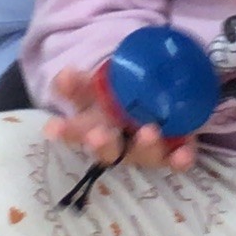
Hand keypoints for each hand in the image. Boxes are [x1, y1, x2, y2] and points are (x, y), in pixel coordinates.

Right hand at [43, 64, 196, 174]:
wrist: (158, 94)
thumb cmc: (121, 92)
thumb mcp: (99, 82)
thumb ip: (82, 81)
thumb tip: (63, 75)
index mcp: (95, 125)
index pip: (75, 129)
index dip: (64, 131)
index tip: (52, 128)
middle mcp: (119, 143)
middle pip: (107, 150)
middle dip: (101, 144)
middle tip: (96, 136)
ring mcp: (146, 150)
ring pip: (143, 155)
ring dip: (145, 146)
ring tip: (148, 132)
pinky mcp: (174, 152)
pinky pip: (177, 160)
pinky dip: (180, 159)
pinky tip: (183, 155)